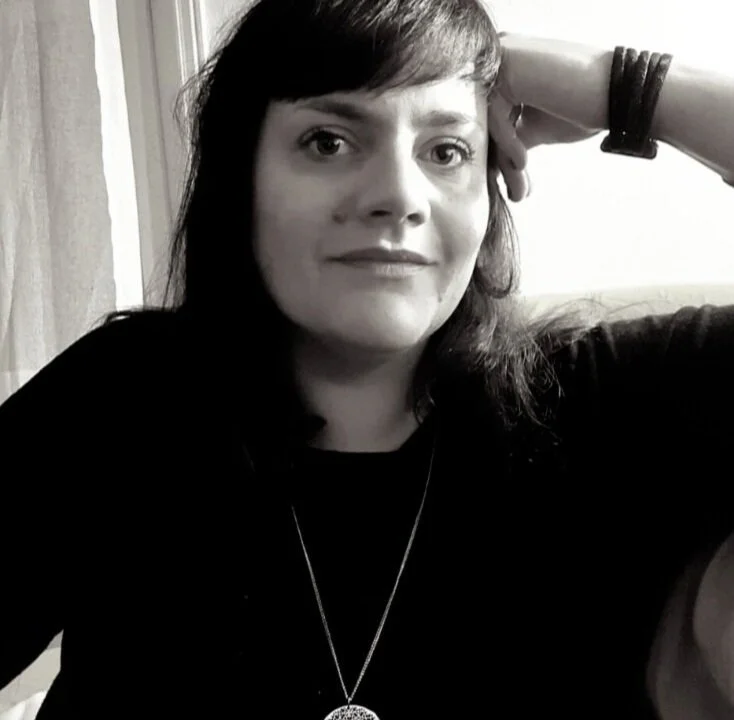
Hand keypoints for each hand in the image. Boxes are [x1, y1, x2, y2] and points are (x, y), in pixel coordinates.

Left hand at [488, 33, 611, 201]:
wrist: (619, 94)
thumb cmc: (581, 109)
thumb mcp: (534, 129)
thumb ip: (509, 141)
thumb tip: (490, 170)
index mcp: (506, 68)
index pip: (490, 117)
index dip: (502, 154)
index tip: (514, 186)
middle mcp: (501, 55)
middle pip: (485, 118)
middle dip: (501, 161)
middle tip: (518, 194)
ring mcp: (503, 55)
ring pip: (487, 118)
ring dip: (504, 158)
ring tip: (521, 186)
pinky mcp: (508, 63)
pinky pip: (494, 113)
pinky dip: (506, 141)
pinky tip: (523, 161)